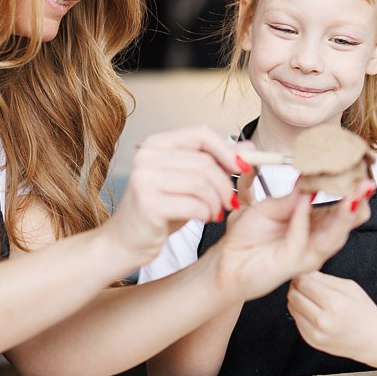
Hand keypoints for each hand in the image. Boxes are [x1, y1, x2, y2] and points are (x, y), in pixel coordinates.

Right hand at [104, 127, 248, 270]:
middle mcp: (147, 155)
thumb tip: (248, 148)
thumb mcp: (189, 182)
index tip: (243, 168)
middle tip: (231, 202)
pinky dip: (206, 213)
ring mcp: (144, 178)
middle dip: (225, 184)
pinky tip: (205, 219)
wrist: (127, 241)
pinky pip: (193, 204)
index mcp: (157, 143)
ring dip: (216, 202)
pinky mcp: (147, 202)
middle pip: (204, 162)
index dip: (227, 151)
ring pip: (201, 183)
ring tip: (216, 213)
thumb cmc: (159, 210)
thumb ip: (216, 162)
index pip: (201, 134)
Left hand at [213, 182, 372, 301]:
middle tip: (365, 180)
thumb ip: (290, 196)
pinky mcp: (294, 262)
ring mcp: (308, 251)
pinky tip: (304, 200)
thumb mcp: (268, 205)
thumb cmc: (247, 234)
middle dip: (358, 199)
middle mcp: (317, 237)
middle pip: (348, 219)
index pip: (342, 203)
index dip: (351, 185)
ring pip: (335, 233)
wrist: (227, 259)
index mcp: (315, 220)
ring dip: (344, 211)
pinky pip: (303, 239)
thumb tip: (308, 177)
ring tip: (353, 192)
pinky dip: (304, 218)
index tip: (357, 165)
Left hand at [287, 270, 376, 363]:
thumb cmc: (364, 311)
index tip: (304, 273)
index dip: (301, 275)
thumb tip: (306, 272)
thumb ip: (325, 279)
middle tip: (305, 283)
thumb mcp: (350, 287)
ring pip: (291, 307)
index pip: (303, 284)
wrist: (372, 340)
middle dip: (296, 286)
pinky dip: (300, 312)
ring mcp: (316, 333)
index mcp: (335, 304)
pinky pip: (296, 320)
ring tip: (310, 297)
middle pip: (293, 295)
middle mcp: (323, 321)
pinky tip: (312, 310)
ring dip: (296, 298)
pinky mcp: (312, 341)